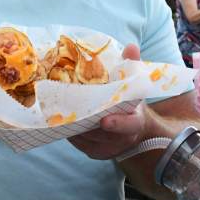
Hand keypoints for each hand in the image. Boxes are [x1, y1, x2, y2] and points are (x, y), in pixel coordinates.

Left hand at [69, 44, 150, 159]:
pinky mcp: (94, 153)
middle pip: (100, 132)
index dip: (117, 123)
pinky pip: (78, 142)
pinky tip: (64, 117)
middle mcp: (123, 139)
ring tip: (63, 107)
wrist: (135, 129)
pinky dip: (71, 130)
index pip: (128, 125)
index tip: (105, 121)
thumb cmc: (132, 101)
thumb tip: (131, 46)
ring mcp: (108, 149)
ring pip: (86, 137)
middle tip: (69, 103)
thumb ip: (132, 65)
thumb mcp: (135, 83)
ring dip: (74, 124)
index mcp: (136, 121)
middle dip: (85, 119)